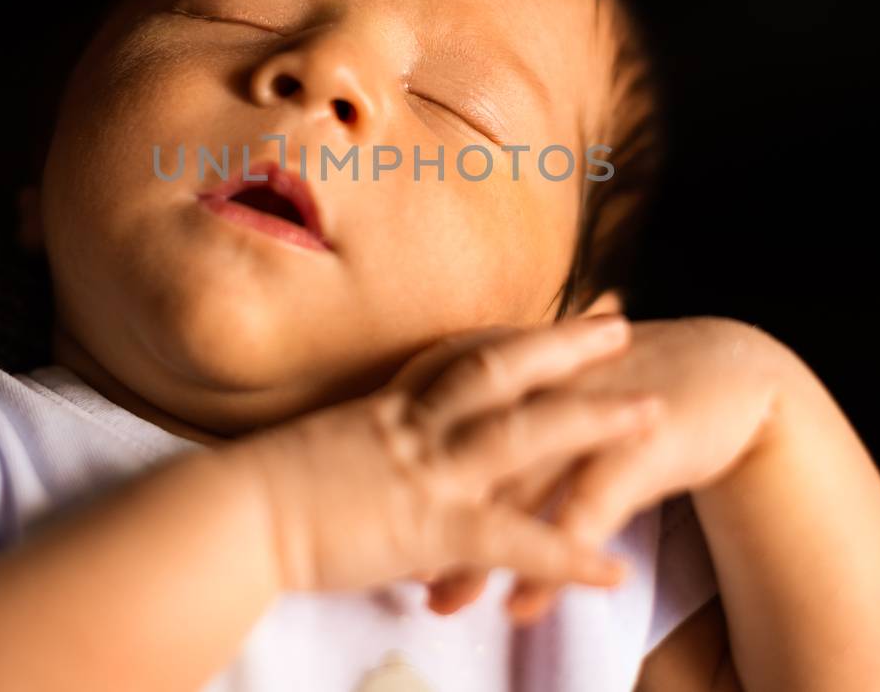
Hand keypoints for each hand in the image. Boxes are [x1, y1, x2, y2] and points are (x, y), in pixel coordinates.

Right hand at [216, 313, 667, 597]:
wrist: (225, 522)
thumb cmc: (249, 496)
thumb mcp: (314, 453)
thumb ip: (357, 450)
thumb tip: (373, 461)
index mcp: (385, 406)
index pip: (460, 352)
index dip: (511, 329)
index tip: (549, 308)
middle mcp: (412, 426)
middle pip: (504, 368)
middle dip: (567, 344)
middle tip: (623, 322)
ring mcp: (424, 471)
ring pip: (525, 433)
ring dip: (595, 421)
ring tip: (654, 414)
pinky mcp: (427, 528)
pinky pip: (513, 541)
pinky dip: (567, 557)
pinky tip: (613, 571)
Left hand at [419, 315, 795, 623]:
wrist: (731, 372)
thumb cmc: (638, 383)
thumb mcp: (566, 387)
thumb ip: (513, 412)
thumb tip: (464, 457)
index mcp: (522, 370)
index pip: (443, 417)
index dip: (402, 465)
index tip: (364, 513)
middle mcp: (544, 390)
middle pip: (467, 459)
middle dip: (424, 517)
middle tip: (386, 569)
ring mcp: (586, 418)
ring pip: (517, 494)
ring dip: (476, 556)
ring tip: (443, 605)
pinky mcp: (633, 448)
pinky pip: (582, 516)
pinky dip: (550, 567)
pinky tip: (524, 609)